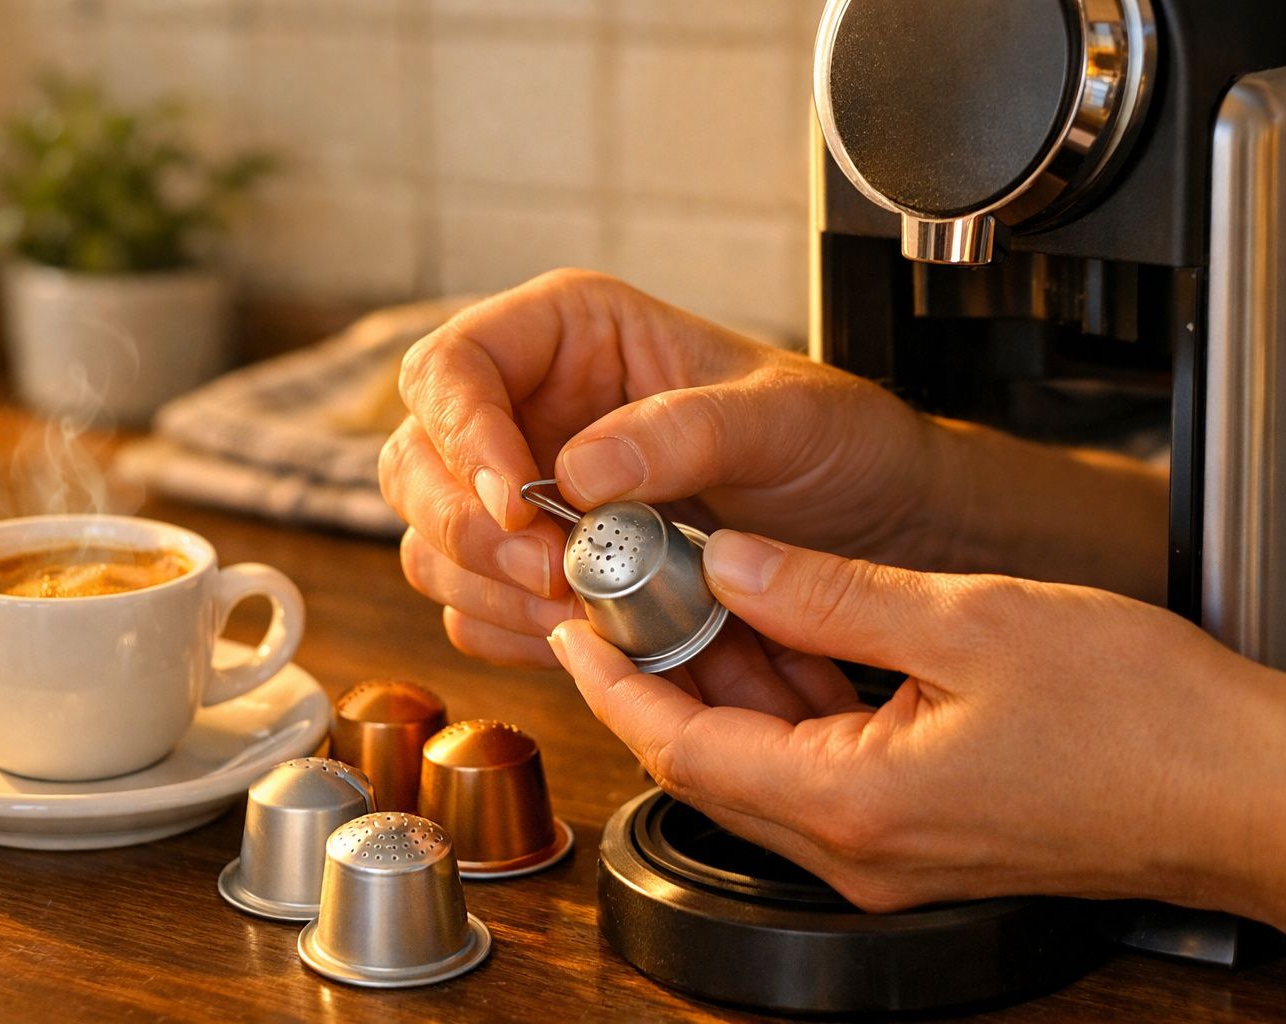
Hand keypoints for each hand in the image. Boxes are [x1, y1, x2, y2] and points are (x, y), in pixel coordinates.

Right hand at [380, 270, 951, 666]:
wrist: (869, 524)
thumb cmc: (833, 441)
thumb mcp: (783, 418)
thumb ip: (685, 430)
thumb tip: (576, 472)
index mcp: (569, 335)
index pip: (451, 367)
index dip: (462, 435)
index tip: (518, 500)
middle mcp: (530, 408)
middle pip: (416, 462)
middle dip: (470, 528)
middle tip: (553, 574)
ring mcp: (525, 493)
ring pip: (432, 543)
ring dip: (490, 588)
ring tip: (583, 610)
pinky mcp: (538, 566)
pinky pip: (476, 608)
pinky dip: (514, 631)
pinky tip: (585, 635)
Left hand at [547, 529, 1285, 955]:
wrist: (1248, 792)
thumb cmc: (1146, 719)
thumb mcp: (967, 619)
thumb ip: (826, 592)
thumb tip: (728, 560)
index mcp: (856, 803)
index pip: (682, 747)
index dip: (615, 682)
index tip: (576, 624)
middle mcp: (859, 853)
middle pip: (707, 767)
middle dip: (652, 684)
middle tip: (622, 602)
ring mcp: (887, 859)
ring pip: (756, 774)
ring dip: (715, 697)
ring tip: (689, 611)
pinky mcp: (917, 845)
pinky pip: (812, 782)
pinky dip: (777, 718)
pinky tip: (777, 653)